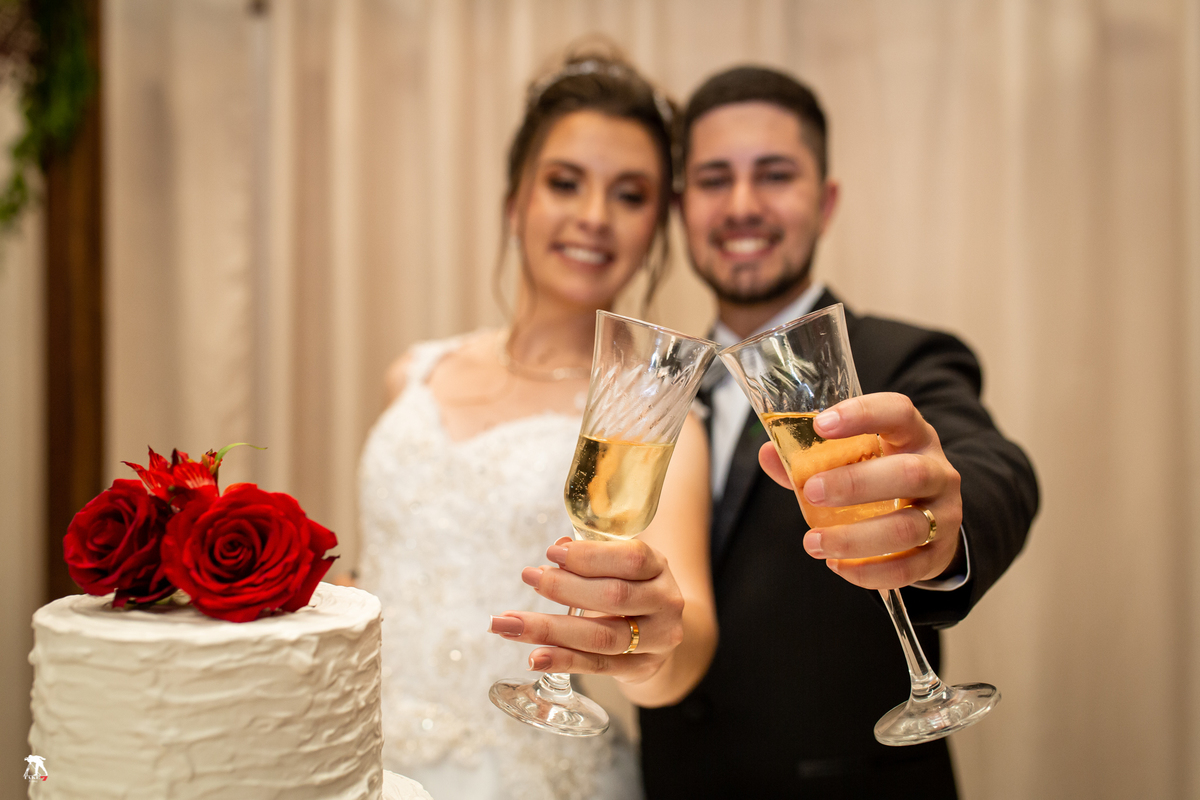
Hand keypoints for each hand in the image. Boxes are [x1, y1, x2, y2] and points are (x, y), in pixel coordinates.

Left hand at [488, 536, 684, 684]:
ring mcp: (657, 640)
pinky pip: (597, 666)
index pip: (630, 558)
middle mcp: (665, 602)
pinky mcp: (641, 669)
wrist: (661, 631)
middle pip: (614, 597)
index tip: (551, 554)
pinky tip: (535, 657)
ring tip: (511, 625)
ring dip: (551, 630)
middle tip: (528, 578)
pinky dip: (563, 661)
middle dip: (564, 588)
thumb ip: (592, 557)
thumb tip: (558, 550)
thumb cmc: (632, 588)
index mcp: (658, 567)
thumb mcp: (621, 566)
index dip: (589, 556)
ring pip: (602, 636)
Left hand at [758, 392, 963, 589]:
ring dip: (855, 538)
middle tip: (811, 492)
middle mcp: (936, 471)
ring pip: (907, 527)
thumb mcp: (856, 459)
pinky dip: (870, 572)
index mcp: (912, 436)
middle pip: (908, 473)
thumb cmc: (883, 479)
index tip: (820, 425)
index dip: (862, 414)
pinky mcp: (939, 553)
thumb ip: (813, 458)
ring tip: (813, 542)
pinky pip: (908, 568)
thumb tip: (769, 454)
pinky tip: (838, 566)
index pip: (898, 412)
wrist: (931, 519)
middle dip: (856, 484)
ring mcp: (943, 513)